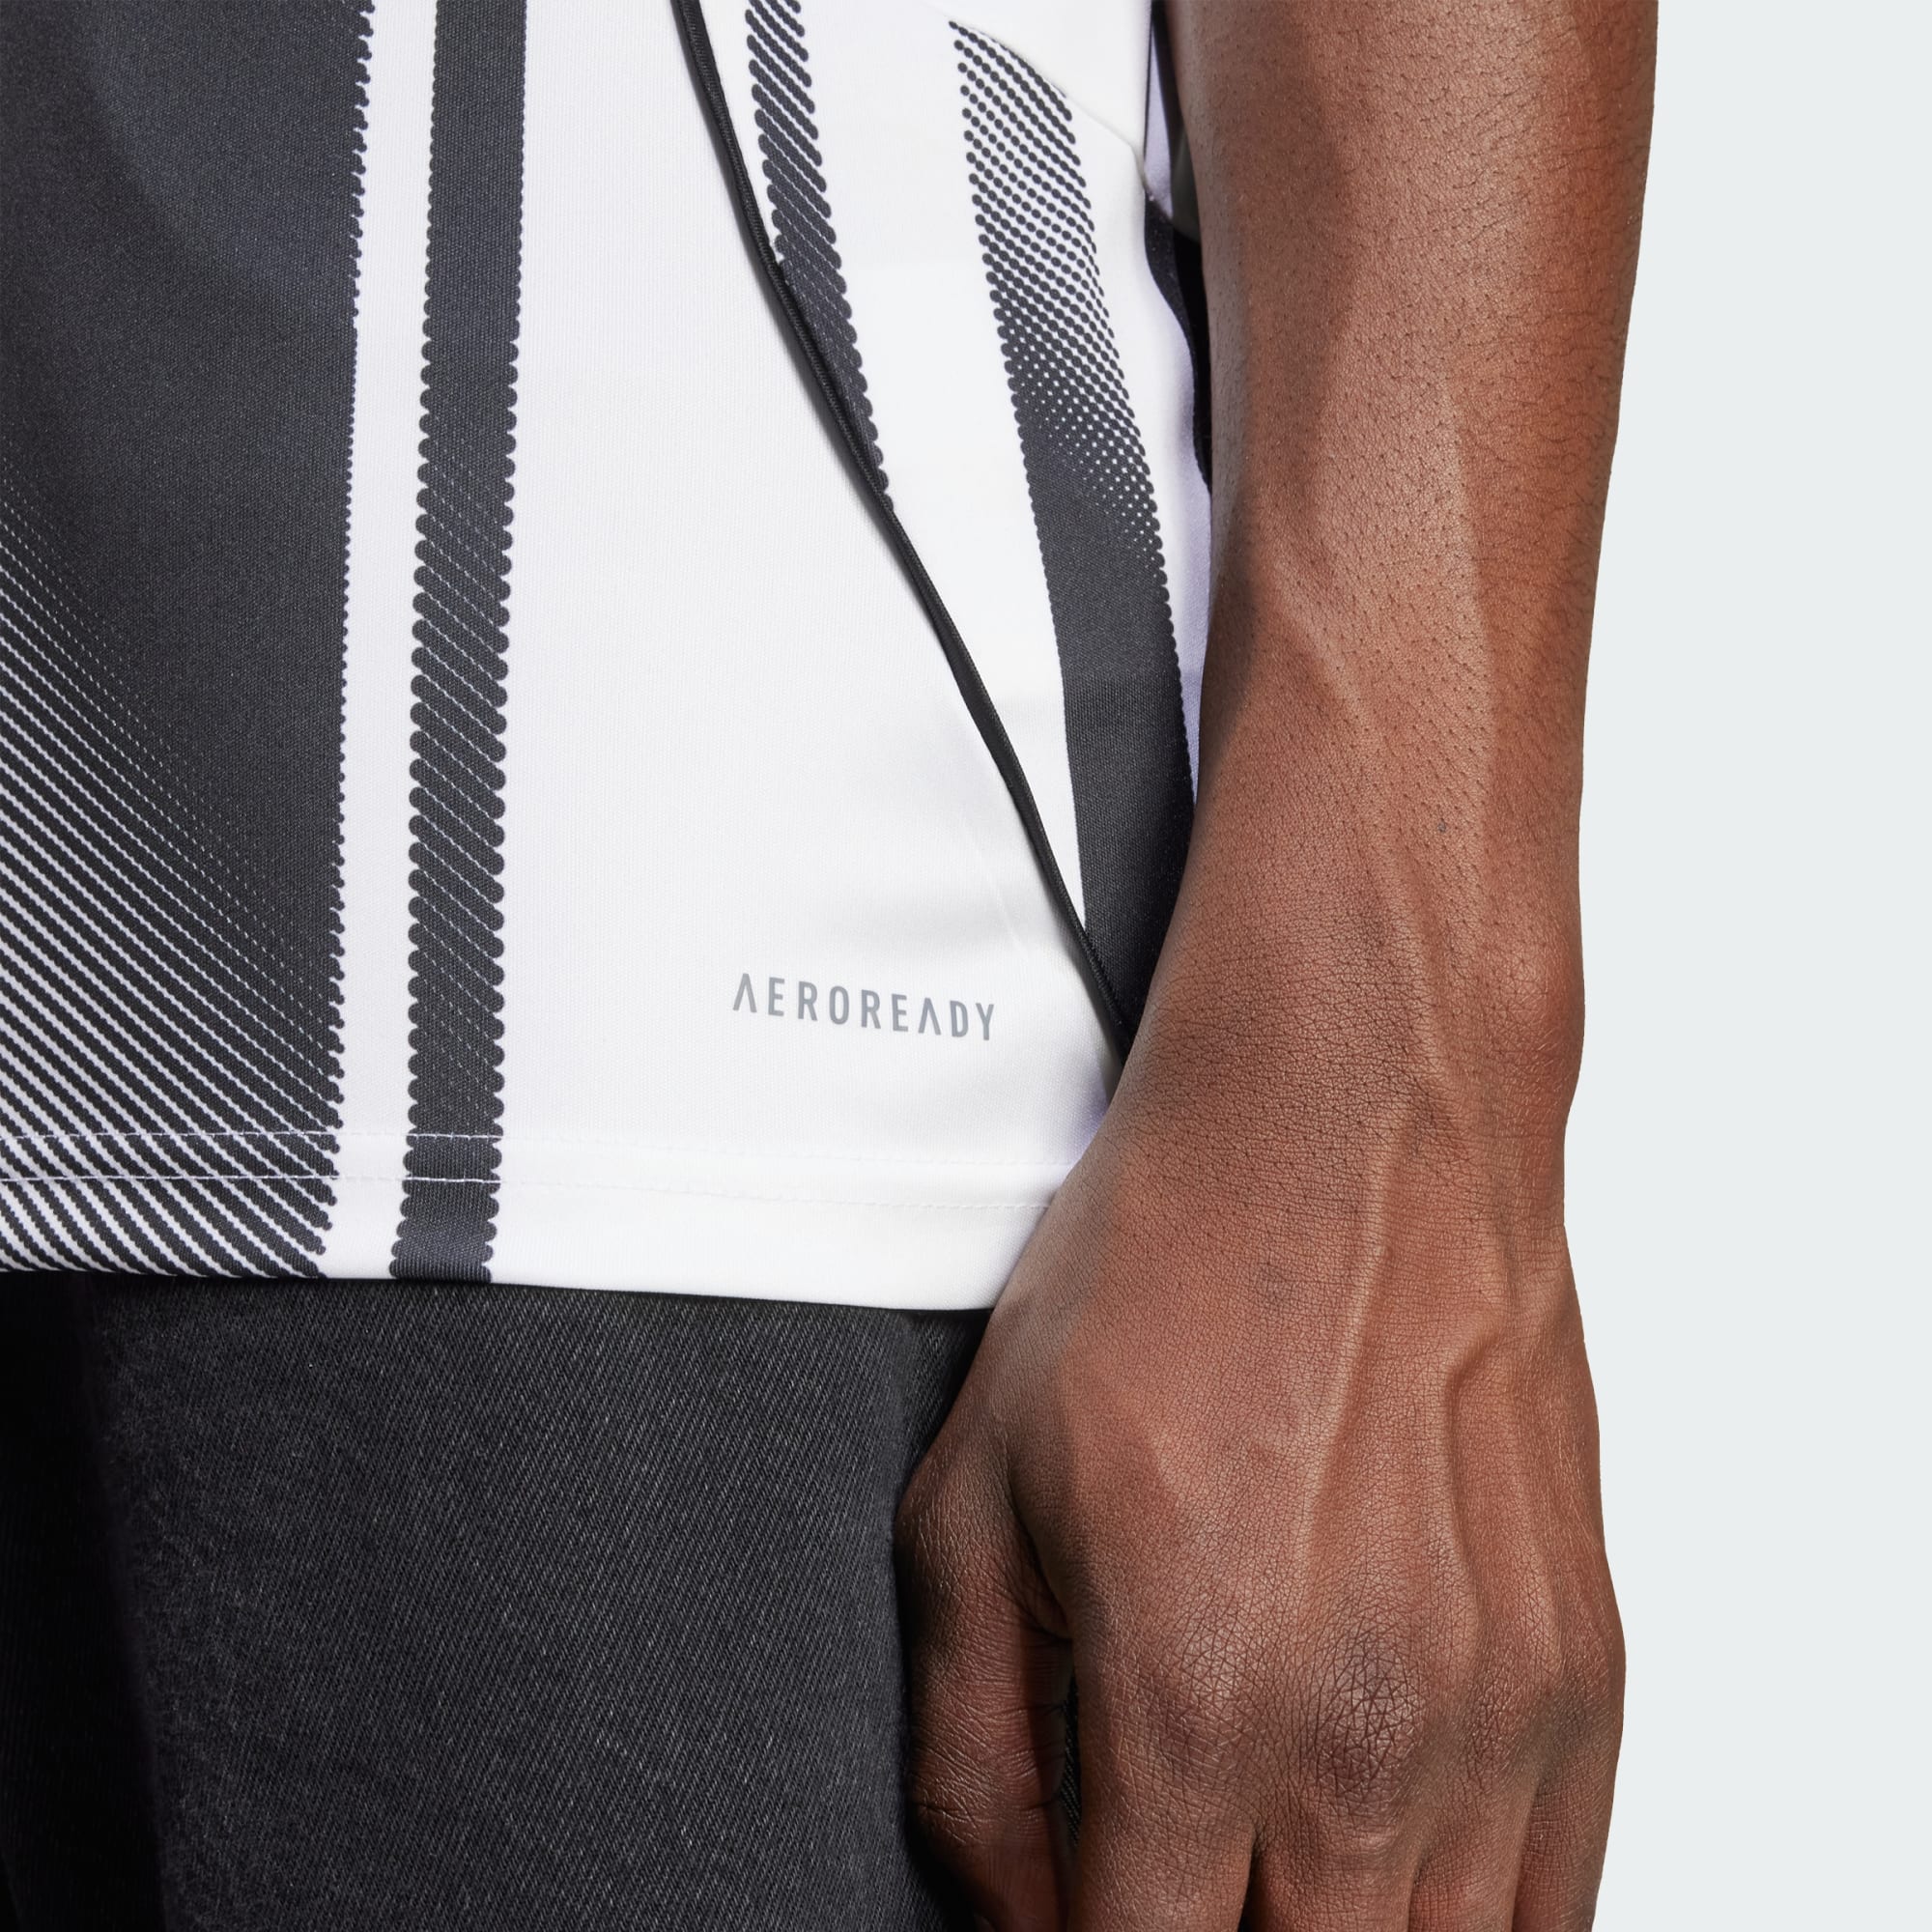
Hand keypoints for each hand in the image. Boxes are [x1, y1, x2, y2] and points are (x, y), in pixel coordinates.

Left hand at [896, 966, 1622, 1927]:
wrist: (1351, 1121)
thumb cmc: (1166, 1273)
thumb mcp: (973, 1495)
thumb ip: (969, 1752)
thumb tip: (1004, 1911)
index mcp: (1191, 1702)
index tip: (1078, 1915)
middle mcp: (1364, 1738)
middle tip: (1169, 1869)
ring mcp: (1497, 1714)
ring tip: (1266, 1866)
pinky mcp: (1581, 1671)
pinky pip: (1551, 1901)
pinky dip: (1463, 1919)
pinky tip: (1385, 1860)